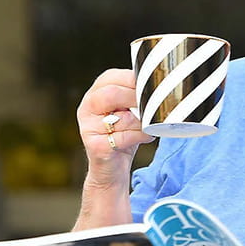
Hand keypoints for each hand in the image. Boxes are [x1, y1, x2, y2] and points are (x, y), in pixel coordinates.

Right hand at [76, 69, 153, 190]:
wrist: (111, 168)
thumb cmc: (123, 134)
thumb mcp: (127, 109)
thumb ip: (135, 94)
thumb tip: (157, 83)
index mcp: (94, 93)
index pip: (111, 77)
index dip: (133, 79)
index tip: (151, 84)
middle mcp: (86, 108)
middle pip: (111, 94)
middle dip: (137, 98)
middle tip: (154, 104)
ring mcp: (88, 128)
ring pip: (121, 117)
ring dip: (143, 121)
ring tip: (152, 124)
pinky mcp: (96, 147)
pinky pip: (124, 137)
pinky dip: (141, 136)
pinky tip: (147, 136)